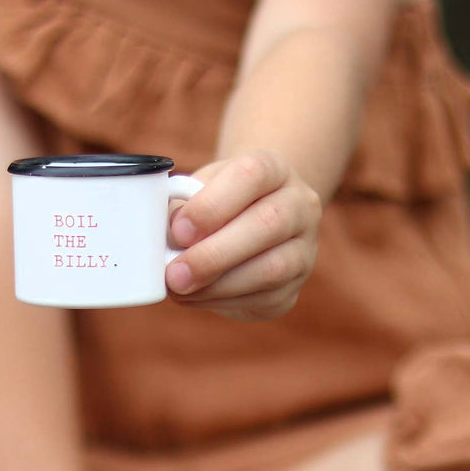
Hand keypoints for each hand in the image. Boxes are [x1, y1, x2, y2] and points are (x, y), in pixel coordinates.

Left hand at [165, 149, 321, 320]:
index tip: (178, 231)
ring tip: (180, 289)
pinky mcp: (294, 286)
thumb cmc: (215, 206)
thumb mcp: (197, 193)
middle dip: (214, 255)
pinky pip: (264, 298)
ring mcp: (304, 247)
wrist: (249, 228)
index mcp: (273, 169)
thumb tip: (165, 238)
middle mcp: (299, 204)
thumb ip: (181, 207)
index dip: (212, 205)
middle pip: (268, 223)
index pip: (252, 174)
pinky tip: (195, 297)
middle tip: (175, 275)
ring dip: (218, 285)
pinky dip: (222, 301)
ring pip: (272, 268)